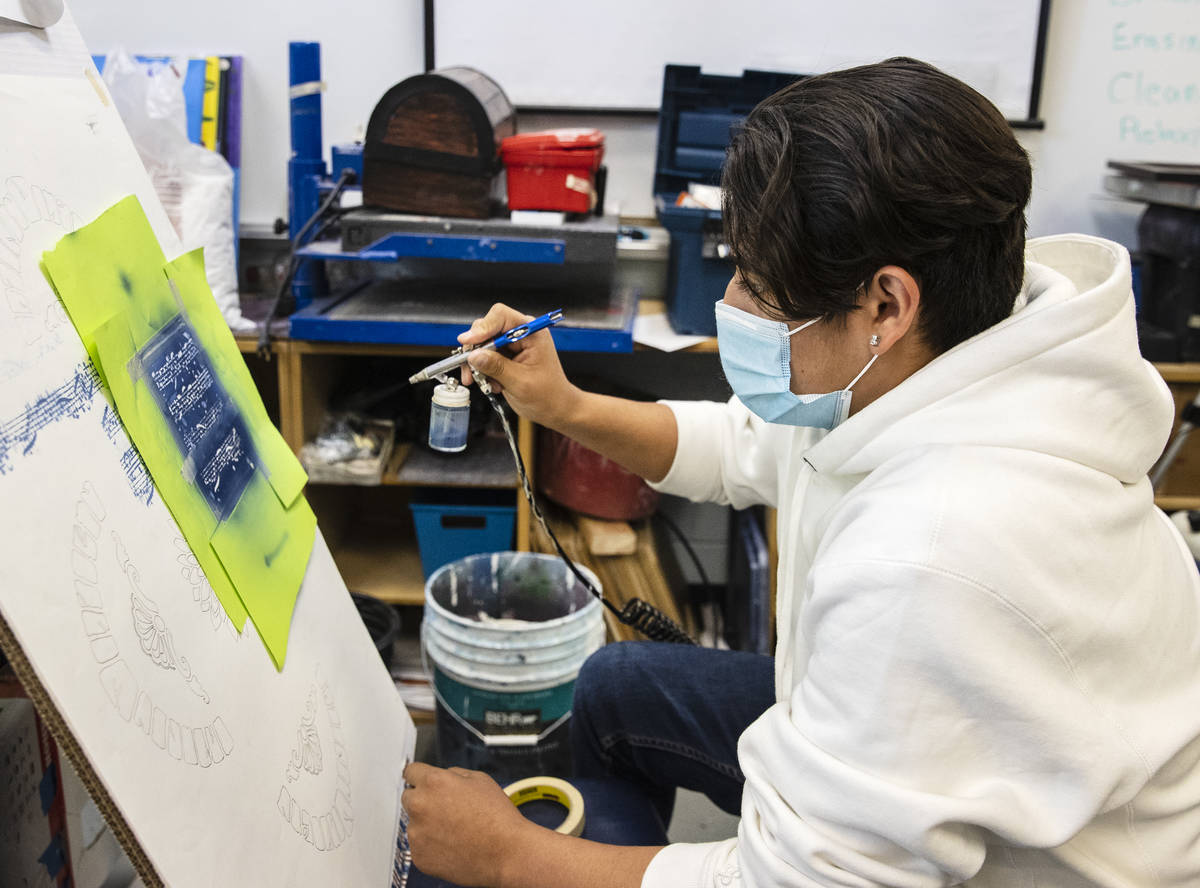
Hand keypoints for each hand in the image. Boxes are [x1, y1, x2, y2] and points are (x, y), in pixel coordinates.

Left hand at [402, 762, 531, 887]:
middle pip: (409, 797)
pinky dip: (431, 845)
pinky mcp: (419, 856)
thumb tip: (442, 776)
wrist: (505, 853)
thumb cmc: (497, 818)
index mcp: (434, 783)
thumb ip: (453, 774)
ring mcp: (417, 834)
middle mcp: (421, 806)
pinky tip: (452, 845)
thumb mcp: (480, 779)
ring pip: (414, 824)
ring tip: (455, 831)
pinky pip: (420, 846)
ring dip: (427, 824)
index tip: (420, 781)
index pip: (411, 772)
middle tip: (445, 809)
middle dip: (423, 800)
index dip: (419, 776)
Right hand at [458, 303, 580, 429]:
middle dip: (476, 350)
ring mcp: (511, 345)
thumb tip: (474, 356)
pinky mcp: (504, 357)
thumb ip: (497, 367)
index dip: (482, 327)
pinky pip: (484, 357)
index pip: (501, 316)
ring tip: (484, 382)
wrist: (554, 408)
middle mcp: (521, 334)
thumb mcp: (520, 382)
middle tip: (470, 369)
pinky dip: (481, 371)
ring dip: (477, 364)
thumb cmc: (548, 395)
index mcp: (532, 333)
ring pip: (481, 344)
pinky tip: (492, 384)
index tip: (468, 342)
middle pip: (487, 329)